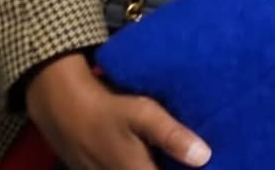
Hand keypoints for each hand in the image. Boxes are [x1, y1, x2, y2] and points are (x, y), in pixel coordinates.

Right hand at [25, 53, 210, 169]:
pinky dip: (148, 164)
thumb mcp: (144, 115)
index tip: (210, 163)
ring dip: (163, 165)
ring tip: (182, 157)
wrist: (65, 110)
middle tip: (196, 158)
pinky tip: (159, 156)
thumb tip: (205, 157)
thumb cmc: (110, 110)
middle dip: (178, 168)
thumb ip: (172, 136)